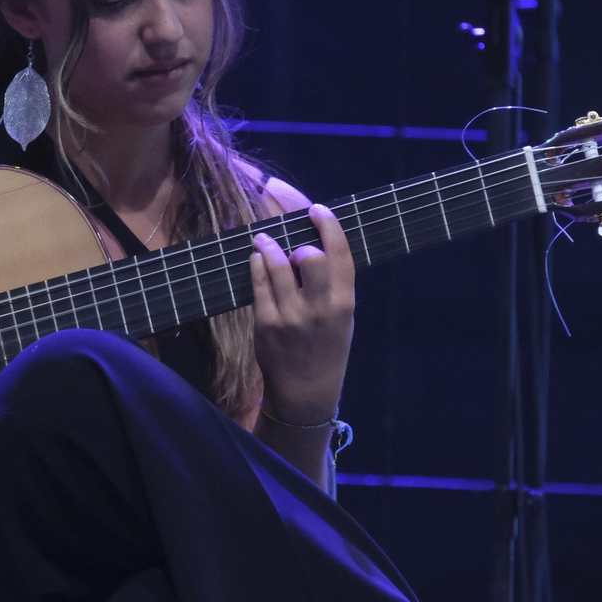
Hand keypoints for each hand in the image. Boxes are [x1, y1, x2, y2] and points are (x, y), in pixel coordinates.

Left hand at [249, 204, 355, 423]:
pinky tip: (257, 259)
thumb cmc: (327, 346)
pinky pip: (258, 283)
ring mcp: (290, 317)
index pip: (340, 253)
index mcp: (344, 304)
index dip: (329, 225)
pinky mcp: (266, 323)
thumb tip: (314, 242)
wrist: (306, 392)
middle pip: (309, 257)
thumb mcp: (343, 317)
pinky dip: (257, 265)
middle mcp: (319, 309)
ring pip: (276, 265)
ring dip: (269, 246)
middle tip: (292, 249)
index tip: (317, 209)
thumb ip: (333, 284)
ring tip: (264, 241)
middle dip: (299, 245)